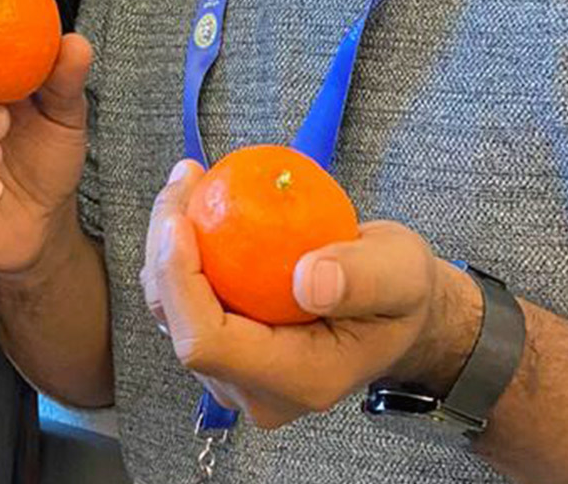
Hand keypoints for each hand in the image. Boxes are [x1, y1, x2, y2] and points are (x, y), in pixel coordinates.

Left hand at [142, 159, 480, 428]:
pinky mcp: (229, 348)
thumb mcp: (402, 274)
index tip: (180, 220)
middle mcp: (258, 389)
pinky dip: (181, 253)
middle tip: (186, 178)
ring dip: (167, 246)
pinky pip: (186, 301)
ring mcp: (239, 373)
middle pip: (180, 326)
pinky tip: (197, 203)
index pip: (209, 343)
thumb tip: (307, 281)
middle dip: (164, 250)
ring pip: (173, 313)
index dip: (180, 284)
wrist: (400, 314)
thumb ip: (362, 279)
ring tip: (189, 182)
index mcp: (299, 379)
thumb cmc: (403, 295)